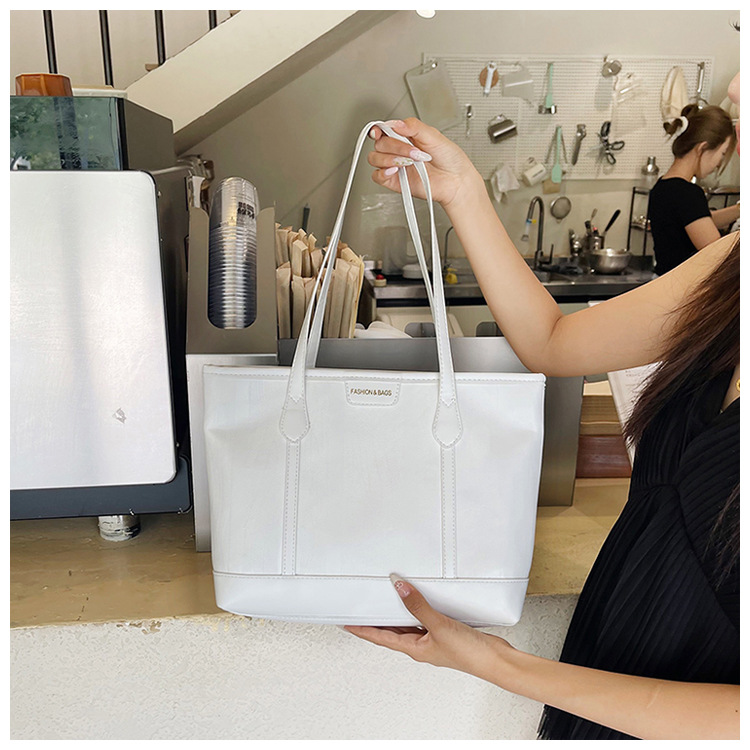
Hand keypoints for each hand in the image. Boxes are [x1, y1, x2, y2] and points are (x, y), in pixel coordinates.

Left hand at [344, 575, 514, 682]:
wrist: (495, 660)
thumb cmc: (469, 654)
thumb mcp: (439, 626)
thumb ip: (418, 606)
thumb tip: (398, 587)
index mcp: (414, 649)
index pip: (380, 638)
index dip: (362, 630)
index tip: (346, 623)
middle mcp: (421, 645)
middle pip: (392, 631)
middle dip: (376, 620)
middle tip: (361, 608)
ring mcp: (434, 639)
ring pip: (408, 624)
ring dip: (397, 612)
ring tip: (384, 599)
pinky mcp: (446, 632)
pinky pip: (425, 618)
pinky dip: (418, 608)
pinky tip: (418, 600)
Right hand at [368, 118, 480, 207]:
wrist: (456, 180)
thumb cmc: (450, 159)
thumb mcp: (434, 136)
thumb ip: (414, 127)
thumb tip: (396, 123)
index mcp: (405, 136)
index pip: (383, 129)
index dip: (378, 129)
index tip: (381, 131)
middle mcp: (398, 150)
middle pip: (380, 144)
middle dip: (395, 147)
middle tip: (414, 152)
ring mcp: (396, 166)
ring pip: (375, 158)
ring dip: (390, 159)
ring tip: (409, 162)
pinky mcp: (395, 181)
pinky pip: (377, 177)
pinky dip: (382, 173)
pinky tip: (395, 170)